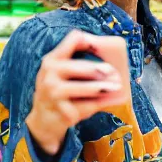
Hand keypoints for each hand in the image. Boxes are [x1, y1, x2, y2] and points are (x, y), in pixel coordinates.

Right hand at [26, 31, 125, 155]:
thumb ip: (79, 61)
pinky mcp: (63, 113)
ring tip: (117, 87)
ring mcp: (53, 94)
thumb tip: (105, 52)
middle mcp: (49, 74)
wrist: (44, 119)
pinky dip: (103, 103)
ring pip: (81, 88)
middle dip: (95, 69)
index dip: (86, 42)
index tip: (98, 45)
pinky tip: (117, 100)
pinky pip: (86, 106)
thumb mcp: (63, 72)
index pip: (71, 41)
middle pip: (77, 67)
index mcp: (53, 59)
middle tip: (114, 71)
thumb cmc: (60, 89)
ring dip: (101, 88)